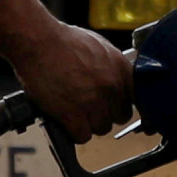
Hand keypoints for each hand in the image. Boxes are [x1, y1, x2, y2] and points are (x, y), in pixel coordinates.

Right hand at [10, 20, 134, 139]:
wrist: (39, 42)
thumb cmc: (63, 40)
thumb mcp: (100, 46)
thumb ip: (113, 66)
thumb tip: (116, 78)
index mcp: (121, 69)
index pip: (138, 98)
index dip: (124, 103)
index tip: (118, 108)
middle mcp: (112, 87)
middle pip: (120, 116)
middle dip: (106, 113)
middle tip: (90, 106)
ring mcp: (94, 103)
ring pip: (102, 128)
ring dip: (89, 123)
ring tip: (75, 111)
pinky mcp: (74, 115)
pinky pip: (83, 136)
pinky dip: (74, 132)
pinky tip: (67, 121)